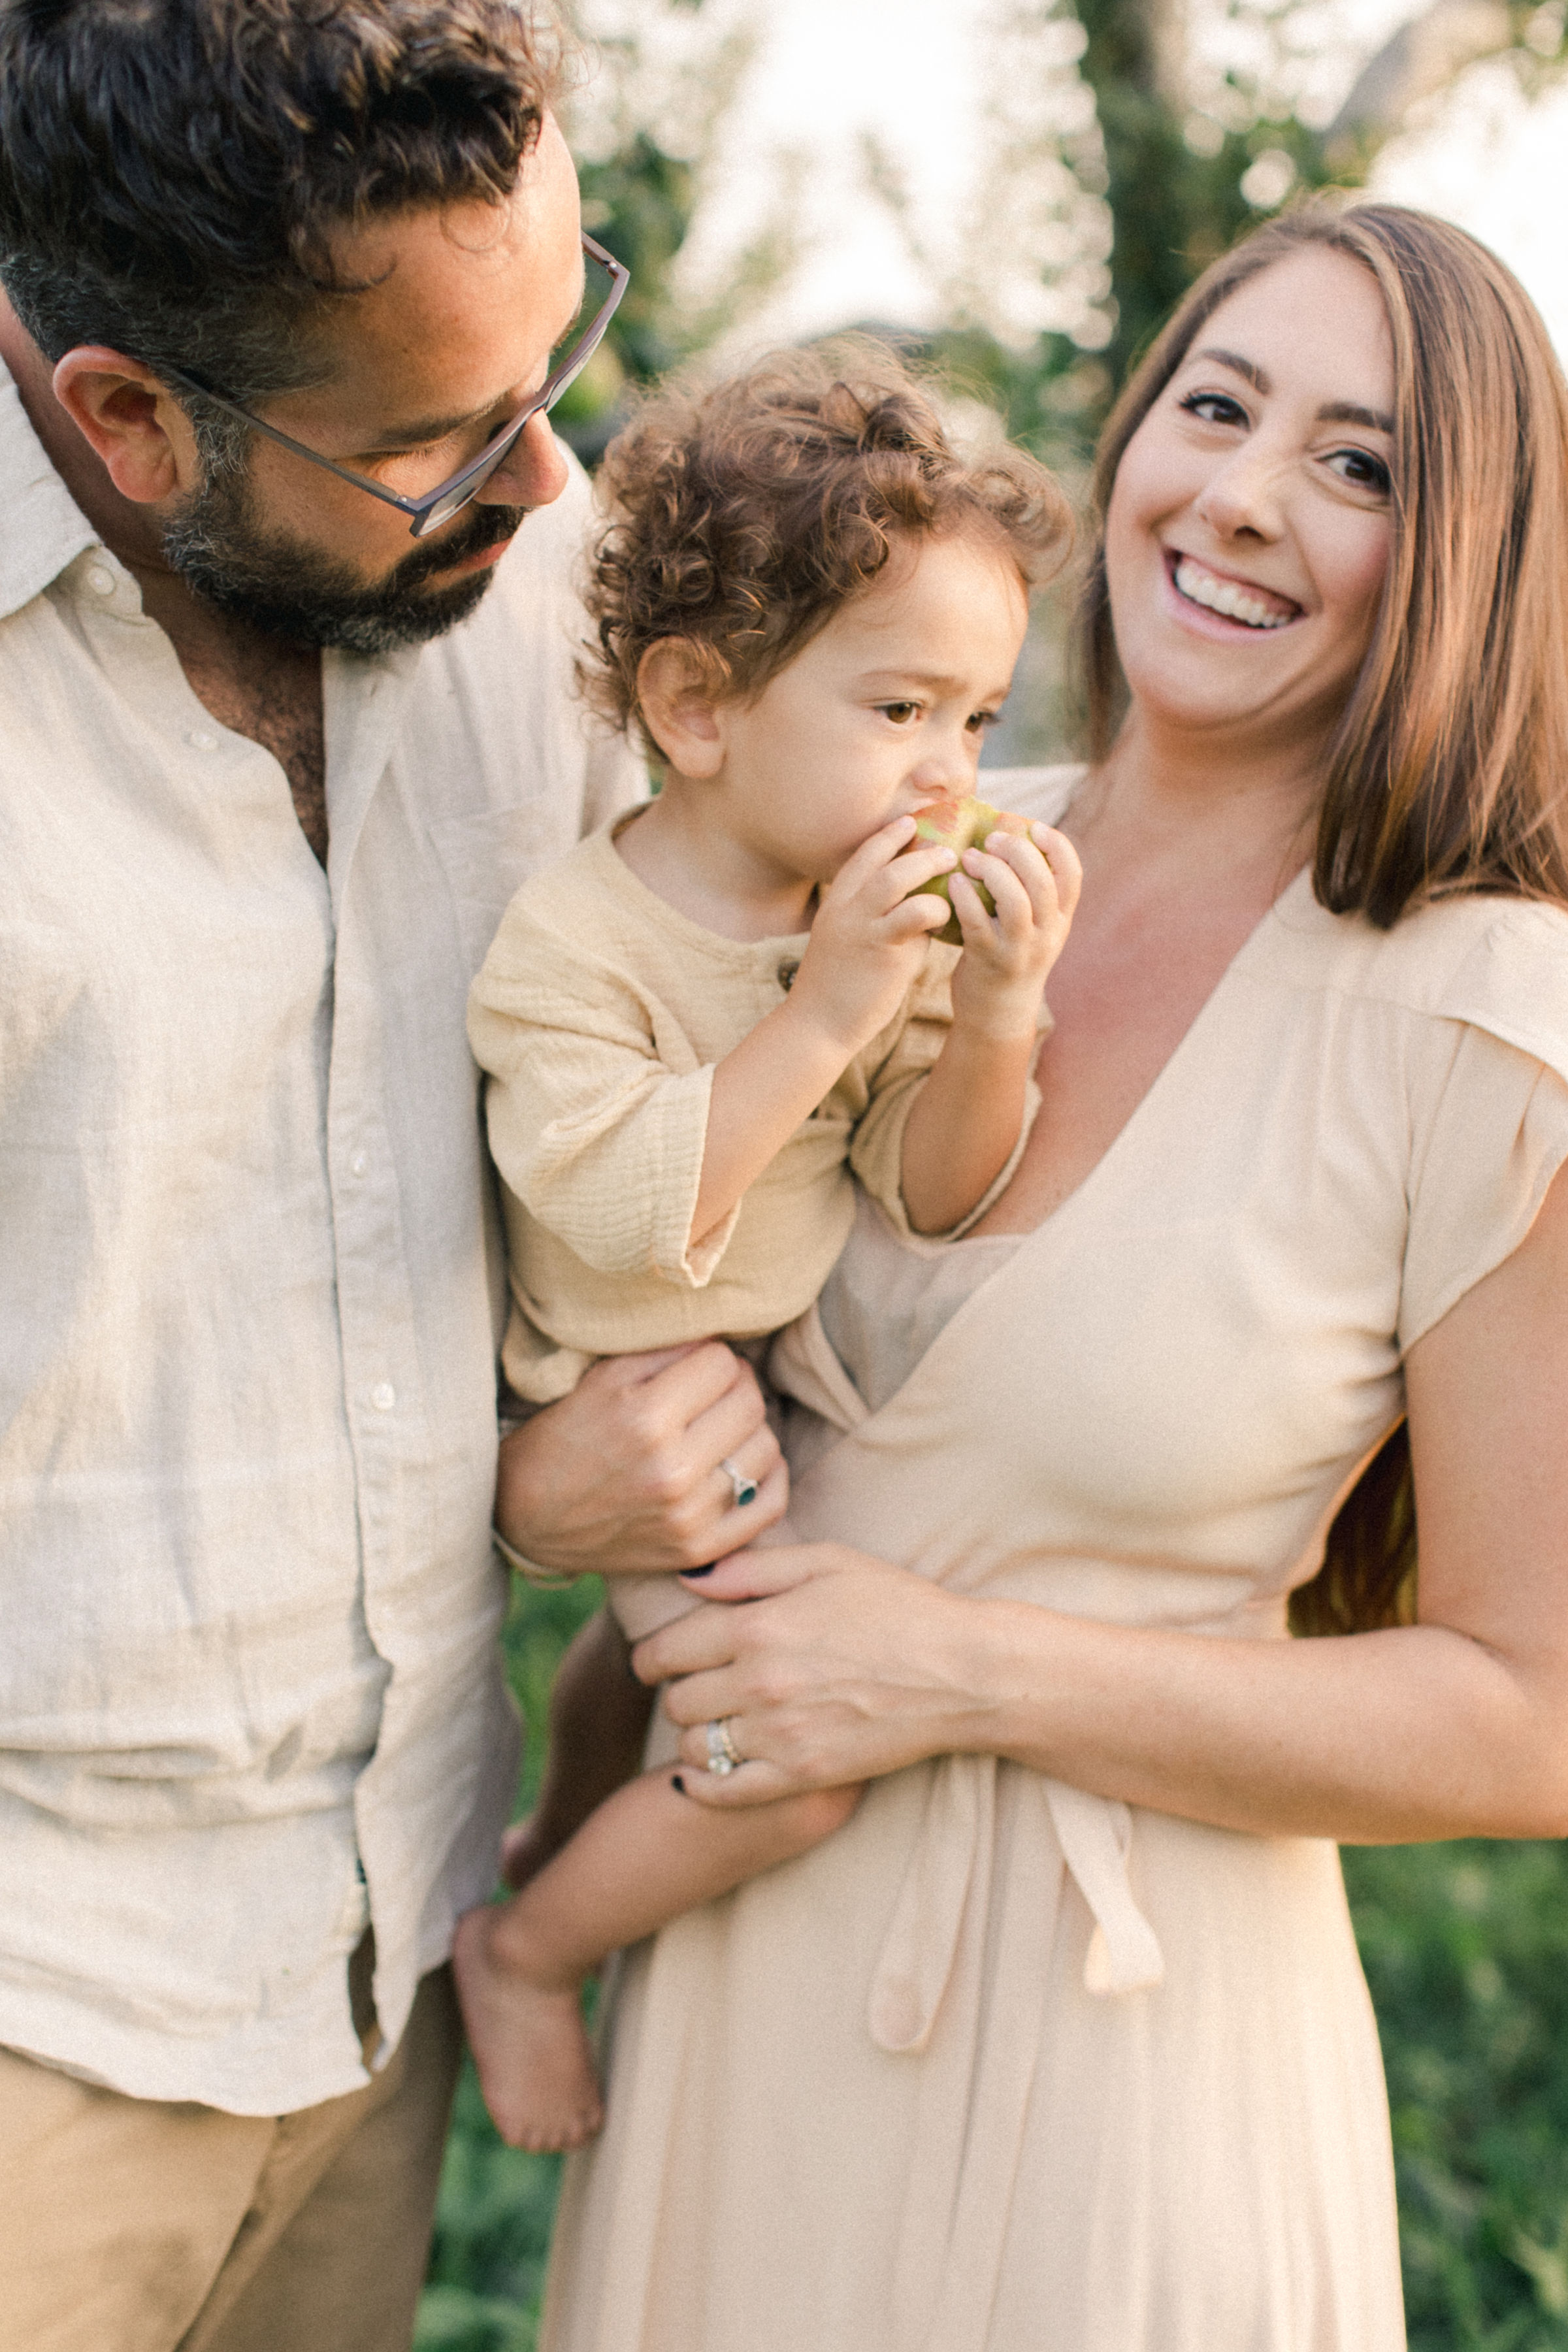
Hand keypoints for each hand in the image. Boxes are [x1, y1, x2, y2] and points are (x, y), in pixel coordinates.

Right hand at [495, 1343, 784, 1577]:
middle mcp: (671, 1471)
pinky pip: (769, 1502)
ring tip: (719, 1427)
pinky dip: (766, 1475)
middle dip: (736, 1386)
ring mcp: (689, 1516)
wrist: (526, 1516)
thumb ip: (665, 1353)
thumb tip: (722, 1339)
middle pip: (750, 1403)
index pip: (722, 1364)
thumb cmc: (563, 1438)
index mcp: (644, 1419)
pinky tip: (741, 1462)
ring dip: (749, 1429)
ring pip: (765, 1448)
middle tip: (713, 1390)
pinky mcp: (698, 1549)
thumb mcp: (601, 1379)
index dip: (712, 1356)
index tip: (698, 1365)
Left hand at [631, 1541, 992, 1805]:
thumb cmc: (899, 1606)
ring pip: (693, 1746)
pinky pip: (724, 1791)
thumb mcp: (828, 1562)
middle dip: (674, 1691)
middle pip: (676, 1699)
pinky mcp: (803, 1775)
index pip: (665, 1648)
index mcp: (759, 1627)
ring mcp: (781, 1735)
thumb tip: (688, 1577)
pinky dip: (702, 1784)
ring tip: (711, 1723)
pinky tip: (706, 1771)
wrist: (963, 1673)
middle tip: (692, 1686)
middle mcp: (760, 1683)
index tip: (657, 1656)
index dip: (650, 1653)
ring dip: (692, 1735)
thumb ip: (752, 1569)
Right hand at [785, 816, 956, 1057]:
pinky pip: (915, 915)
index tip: (911, 823)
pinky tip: (946, 916)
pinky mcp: (880, 950)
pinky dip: (936, 908)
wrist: (817, 1025)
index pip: (862, 855)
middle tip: (947, 849)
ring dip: (927, 867)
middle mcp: (845, 908)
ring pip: (895, 878)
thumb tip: (921, 908)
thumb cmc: (838, 987)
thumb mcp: (851, 942)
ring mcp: (861, 926)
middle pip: (880, 858)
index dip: (888, 836)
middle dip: (916, 847)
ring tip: (952, 868)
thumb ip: (881, 920)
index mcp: (836, 903)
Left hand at [946, 821, 1081, 1041]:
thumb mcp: (1035, 929)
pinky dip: (965, 896)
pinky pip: (977, 922)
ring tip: (969, 857)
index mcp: (1060, 921)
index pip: (1073, 875)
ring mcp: (1019, 950)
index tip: (1033, 826)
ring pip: (1015, 901)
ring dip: (991, 870)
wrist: (997, 1014)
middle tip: (991, 838)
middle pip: (1041, 881)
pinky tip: (954, 882)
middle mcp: (1047, 935)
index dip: (1057, 846)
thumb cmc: (1010, 958)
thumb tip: (1012, 841)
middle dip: (1016, 851)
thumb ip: (1034, 895)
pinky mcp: (988, 960)